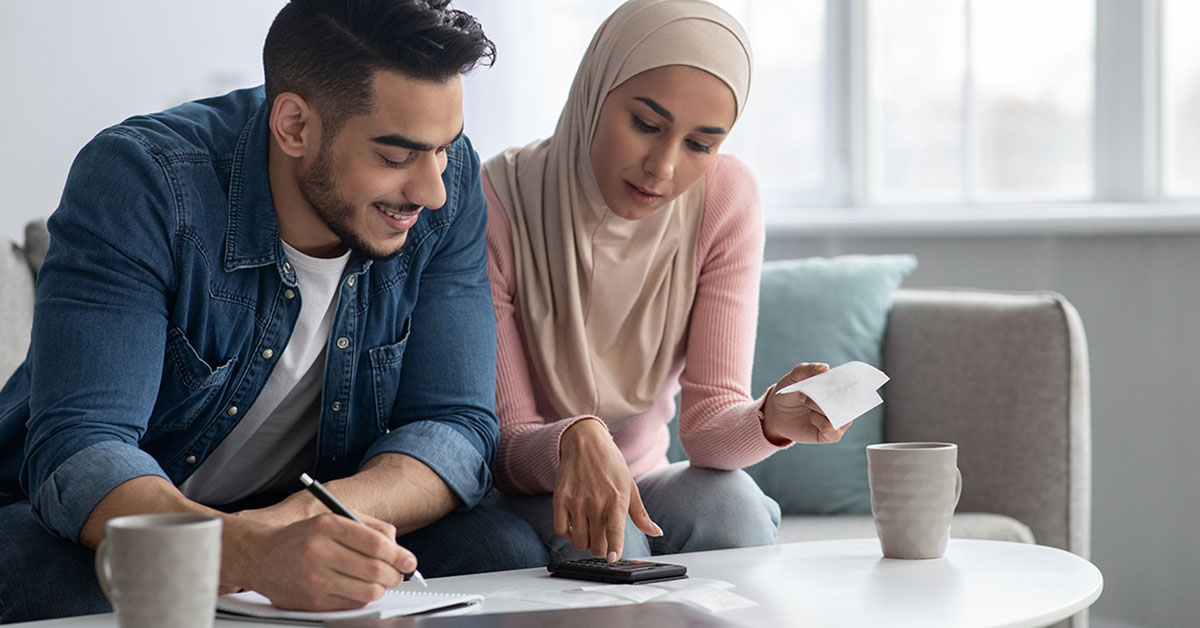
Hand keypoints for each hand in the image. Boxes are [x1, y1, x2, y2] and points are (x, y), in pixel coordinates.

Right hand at [233, 512, 416, 610]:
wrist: (261, 556)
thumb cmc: (304, 536)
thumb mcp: (334, 518)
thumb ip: (370, 527)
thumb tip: (399, 548)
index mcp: (327, 525)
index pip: (375, 543)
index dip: (399, 554)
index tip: (409, 560)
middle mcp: (319, 552)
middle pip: (375, 570)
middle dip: (395, 574)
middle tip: (399, 573)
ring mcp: (314, 579)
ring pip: (367, 591)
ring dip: (381, 588)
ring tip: (380, 581)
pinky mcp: (311, 602)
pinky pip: (352, 605)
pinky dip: (363, 598)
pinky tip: (359, 588)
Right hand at [554, 419, 662, 561]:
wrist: (585, 442)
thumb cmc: (610, 464)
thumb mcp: (630, 486)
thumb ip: (641, 514)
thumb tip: (656, 532)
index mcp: (617, 499)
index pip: (615, 531)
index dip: (614, 548)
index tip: (613, 559)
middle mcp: (596, 501)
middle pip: (596, 544)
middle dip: (601, 549)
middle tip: (603, 541)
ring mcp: (576, 500)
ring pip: (579, 541)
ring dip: (585, 542)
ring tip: (589, 532)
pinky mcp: (560, 498)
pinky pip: (560, 529)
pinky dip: (567, 533)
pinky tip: (574, 526)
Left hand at [761, 363, 852, 444]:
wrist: (776, 412)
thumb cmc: (789, 392)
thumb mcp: (794, 377)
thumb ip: (807, 370)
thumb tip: (826, 368)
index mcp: (837, 389)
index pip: (854, 386)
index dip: (852, 384)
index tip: (842, 381)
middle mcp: (840, 405)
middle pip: (850, 403)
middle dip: (835, 397)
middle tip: (814, 392)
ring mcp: (836, 420)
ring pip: (843, 418)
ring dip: (824, 409)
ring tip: (807, 401)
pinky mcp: (828, 435)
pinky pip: (834, 432)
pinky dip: (822, 423)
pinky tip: (811, 417)